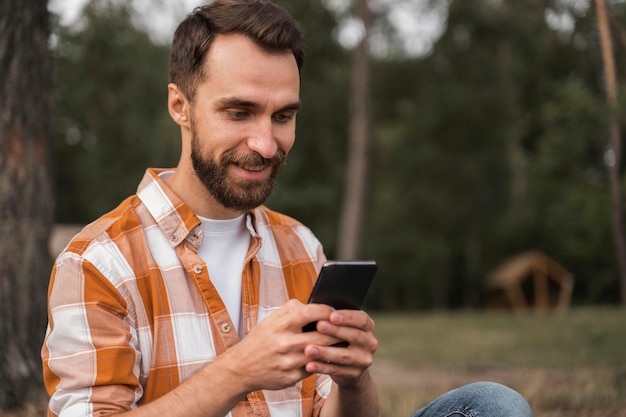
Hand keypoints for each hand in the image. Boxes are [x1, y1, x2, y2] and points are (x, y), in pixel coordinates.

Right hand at [217, 299, 339, 392]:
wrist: (242, 368)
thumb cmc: (260, 340)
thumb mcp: (271, 319)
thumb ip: (292, 309)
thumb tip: (314, 303)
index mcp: (281, 324)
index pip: (312, 313)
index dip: (327, 311)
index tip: (335, 311)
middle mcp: (285, 343)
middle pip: (322, 336)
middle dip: (337, 331)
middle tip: (347, 328)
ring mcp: (289, 362)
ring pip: (321, 353)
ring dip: (334, 348)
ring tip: (343, 342)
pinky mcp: (292, 377)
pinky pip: (314, 367)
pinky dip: (322, 361)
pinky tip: (328, 357)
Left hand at [302, 310, 377, 386]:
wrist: (347, 365)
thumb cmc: (338, 338)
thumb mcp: (340, 327)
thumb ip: (333, 319)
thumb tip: (314, 309)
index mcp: (368, 327)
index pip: (362, 320)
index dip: (347, 317)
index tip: (331, 315)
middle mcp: (370, 343)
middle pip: (354, 336)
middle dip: (335, 331)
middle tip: (318, 326)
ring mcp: (363, 360)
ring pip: (344, 355)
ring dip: (325, 352)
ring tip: (308, 349)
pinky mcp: (354, 374)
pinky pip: (336, 370)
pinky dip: (321, 367)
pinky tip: (309, 365)